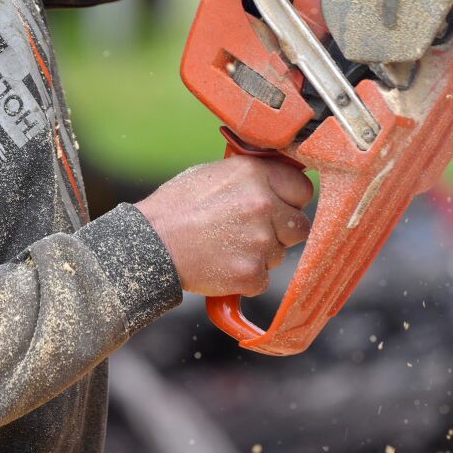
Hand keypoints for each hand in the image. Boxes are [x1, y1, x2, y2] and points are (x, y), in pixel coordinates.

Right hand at [134, 156, 313, 296]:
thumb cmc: (176, 207)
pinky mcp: (251, 273)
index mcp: (254, 174)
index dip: (290, 200)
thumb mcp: (213, 173)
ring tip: (226, 246)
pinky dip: (245, 277)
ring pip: (279, 254)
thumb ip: (251, 177)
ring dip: (260, 255)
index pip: (302, 188)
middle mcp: (263, 204)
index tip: (280, 206)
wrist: (151, 244)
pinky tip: (221, 264)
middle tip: (251, 232)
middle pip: (298, 226)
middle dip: (281, 231)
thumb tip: (277, 180)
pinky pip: (262, 279)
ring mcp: (260, 241)